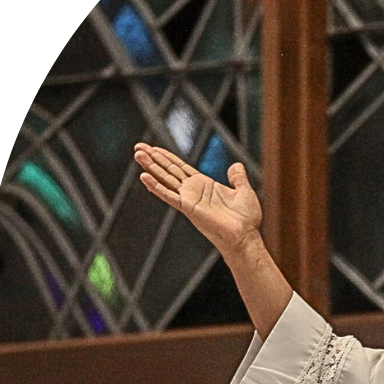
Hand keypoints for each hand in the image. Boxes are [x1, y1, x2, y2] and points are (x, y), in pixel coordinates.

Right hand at [134, 143, 262, 257]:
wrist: (245, 236)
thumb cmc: (246, 219)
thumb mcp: (244, 192)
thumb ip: (238, 178)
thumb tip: (236, 165)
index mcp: (204, 185)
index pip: (181, 168)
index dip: (167, 157)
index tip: (153, 148)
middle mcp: (193, 191)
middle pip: (169, 171)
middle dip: (154, 159)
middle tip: (138, 147)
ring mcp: (189, 199)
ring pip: (165, 180)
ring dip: (151, 167)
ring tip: (137, 155)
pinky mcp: (188, 208)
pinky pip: (169, 196)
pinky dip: (156, 187)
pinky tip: (144, 177)